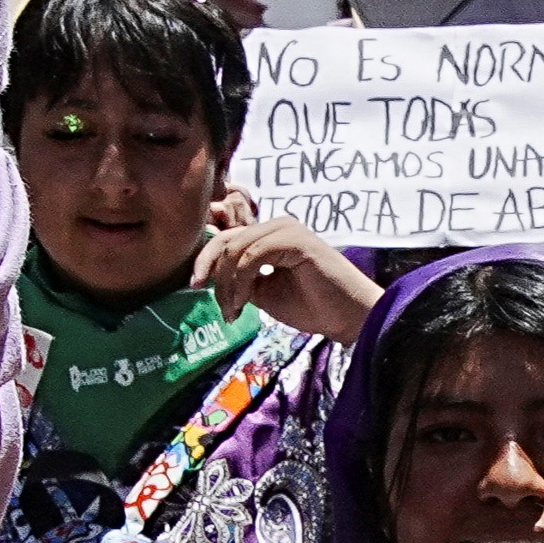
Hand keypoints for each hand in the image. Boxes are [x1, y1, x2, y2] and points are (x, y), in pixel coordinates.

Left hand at [197, 212, 377, 341]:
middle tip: (221, 307)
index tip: (195, 285)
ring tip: (235, 310)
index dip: (206, 259)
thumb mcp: (264, 293)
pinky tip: (245, 301)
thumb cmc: (313, 306)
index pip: (227, 238)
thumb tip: (209, 276)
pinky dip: (241, 280)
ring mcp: (286, 229)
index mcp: (270, 235)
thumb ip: (241, 279)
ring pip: (236, 248)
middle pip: (226, 240)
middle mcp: (277, 225)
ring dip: (228, 284)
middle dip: (212, 273)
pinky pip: (252, 255)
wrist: (348, 317)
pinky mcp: (294, 239)